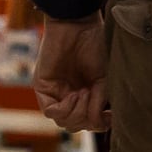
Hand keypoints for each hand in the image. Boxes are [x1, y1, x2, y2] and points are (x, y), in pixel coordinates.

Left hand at [34, 14, 110, 134]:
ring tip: (85, 93)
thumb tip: (98, 123)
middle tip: (93, 98)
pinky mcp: (42, 87)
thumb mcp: (104, 80)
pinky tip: (75, 94)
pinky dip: (65, 109)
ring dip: (78, 113)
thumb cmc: (95, 47)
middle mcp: (70, 96)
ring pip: (63, 122)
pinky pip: (50, 112)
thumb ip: (99, 104)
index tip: (109, 115)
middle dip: (87, 119)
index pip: (88, 123)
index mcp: (86, 95)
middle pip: (75, 125)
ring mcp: (56, 92)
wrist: (78, 25)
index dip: (99, 124)